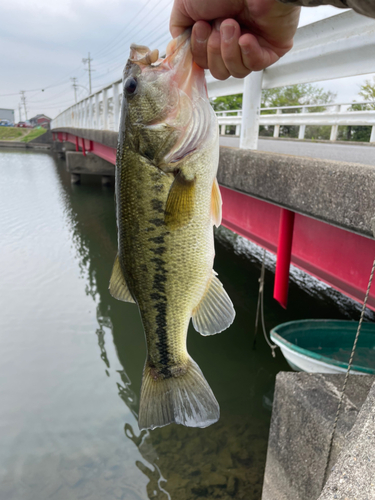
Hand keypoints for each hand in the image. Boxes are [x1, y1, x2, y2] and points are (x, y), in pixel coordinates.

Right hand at [170, 0, 299, 79]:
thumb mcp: (185, 6)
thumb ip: (178, 30)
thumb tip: (178, 50)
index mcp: (214, 33)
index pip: (203, 62)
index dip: (199, 52)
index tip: (200, 28)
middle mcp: (233, 41)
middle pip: (218, 72)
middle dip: (213, 51)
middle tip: (217, 25)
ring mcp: (254, 46)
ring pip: (235, 71)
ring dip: (228, 50)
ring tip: (232, 25)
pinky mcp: (273, 49)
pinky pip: (255, 66)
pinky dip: (247, 53)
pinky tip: (246, 37)